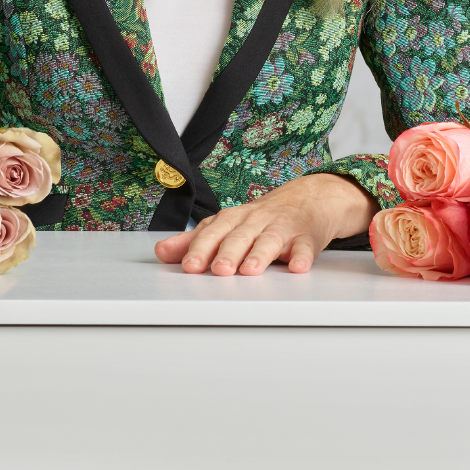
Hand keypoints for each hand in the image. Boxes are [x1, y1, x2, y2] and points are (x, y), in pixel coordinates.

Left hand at [153, 173, 377, 275]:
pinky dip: (301, 257)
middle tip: (218, 271)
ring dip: (259, 254)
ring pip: (269, 240)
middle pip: (240, 236)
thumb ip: (195, 240)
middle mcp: (255, 221)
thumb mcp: (227, 225)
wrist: (309, 199)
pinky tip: (296, 266)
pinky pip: (304, 247)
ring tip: (250, 270)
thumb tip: (161, 252)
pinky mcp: (306, 237)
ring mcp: (282, 228)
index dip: (201, 248)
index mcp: (234, 219)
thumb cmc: (261, 218)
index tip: (189, 265)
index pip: (213, 232)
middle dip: (228, 253)